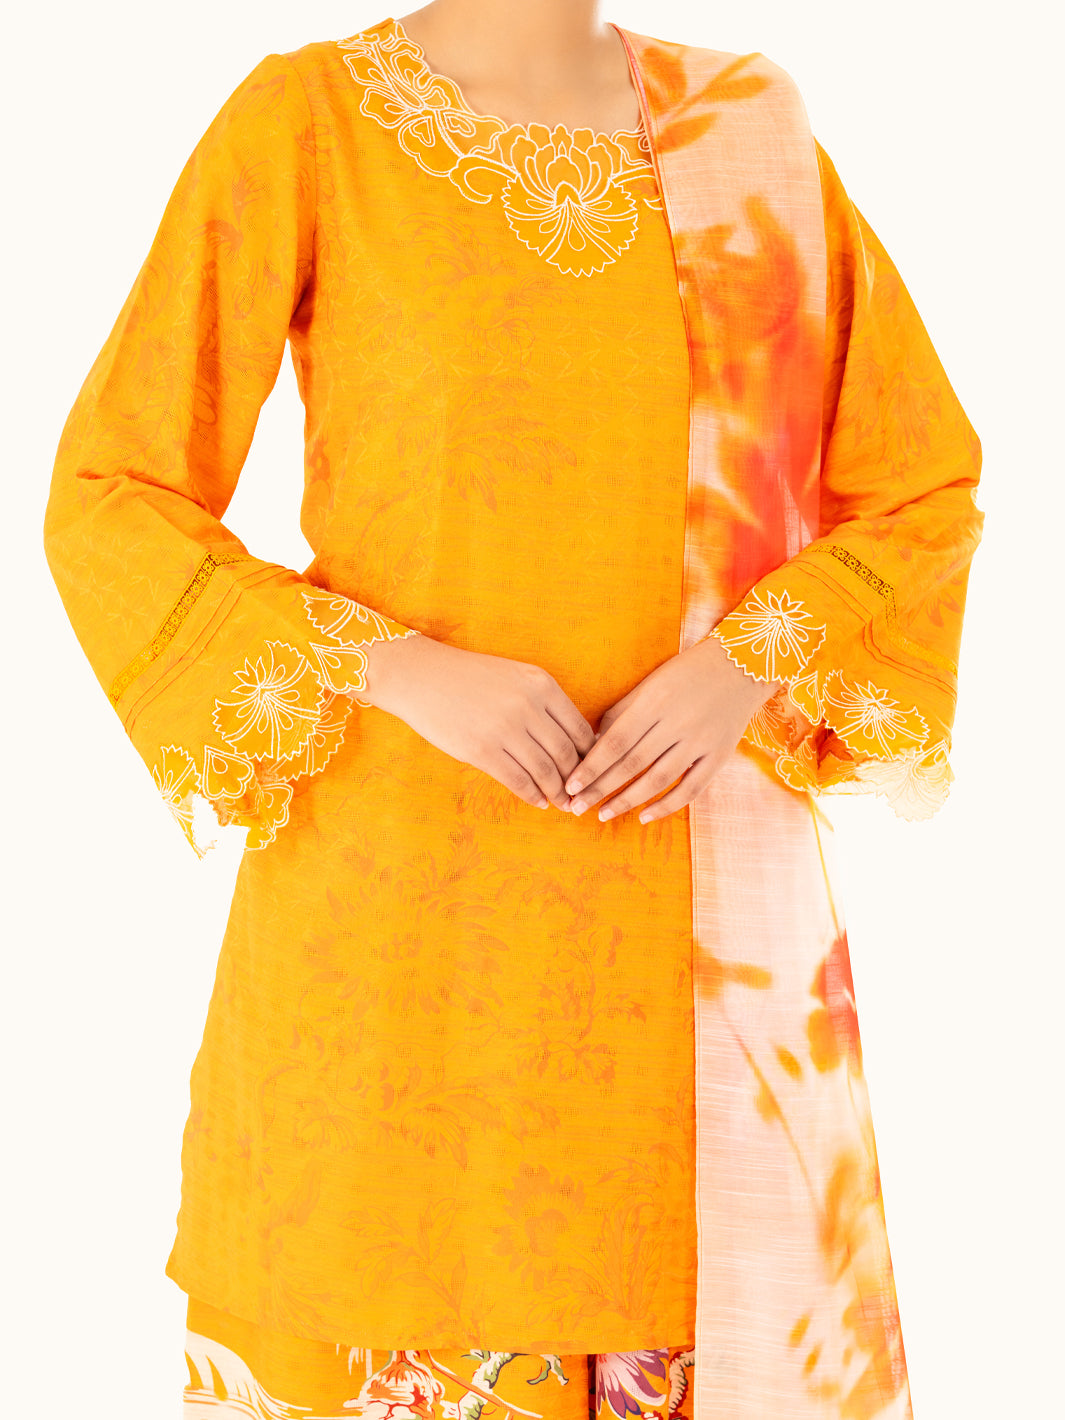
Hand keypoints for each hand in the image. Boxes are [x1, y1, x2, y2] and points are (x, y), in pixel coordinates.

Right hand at [360, 633, 596, 809]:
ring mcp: (505, 728)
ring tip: (562, 804)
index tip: (590, 770)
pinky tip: (538, 801)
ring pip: (545, 771)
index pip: (579, 728)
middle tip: (580, 795)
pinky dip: (532, 795)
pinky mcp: (482, 750)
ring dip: (557, 793)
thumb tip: (572, 741)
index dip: (589, 755)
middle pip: (565, 753)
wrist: (421, 677)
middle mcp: (528, 705)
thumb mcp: (516, 677)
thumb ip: (543, 703)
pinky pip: (518, 780)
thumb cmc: (470, 679)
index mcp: (542, 684)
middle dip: (576, 780)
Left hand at [563, 634, 783, 824]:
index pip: (615, 742)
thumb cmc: (684, 675)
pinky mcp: (719, 756)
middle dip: (600, 788)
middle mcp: (678, 723)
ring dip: (627, 801)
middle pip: (632, 764)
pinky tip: (643, 816)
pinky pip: (690, 789)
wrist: (740, 667)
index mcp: (655, 702)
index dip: (591, 767)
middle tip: (576, 807)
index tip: (570, 786)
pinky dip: (666, 806)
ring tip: (603, 814)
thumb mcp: (649, 684)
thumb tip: (591, 746)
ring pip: (658, 779)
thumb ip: (620, 713)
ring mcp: (701, 741)